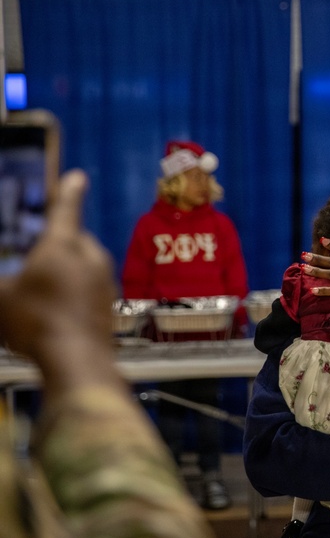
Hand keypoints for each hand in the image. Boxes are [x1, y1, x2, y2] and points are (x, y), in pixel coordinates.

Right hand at [0, 170, 121, 393]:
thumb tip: (6, 281)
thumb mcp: (0, 297)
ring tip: (42, 295)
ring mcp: (105, 281)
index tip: (78, 178)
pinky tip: (58, 313)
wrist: (77, 359)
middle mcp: (91, 257)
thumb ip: (0, 280)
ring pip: (84, 268)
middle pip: (74, 243)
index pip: (65, 210)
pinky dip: (75, 295)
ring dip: (67, 274)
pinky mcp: (110, 305)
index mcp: (63, 245)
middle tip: (34, 264)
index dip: (69, 193)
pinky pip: (89, 290)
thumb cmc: (36, 320)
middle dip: (57, 249)